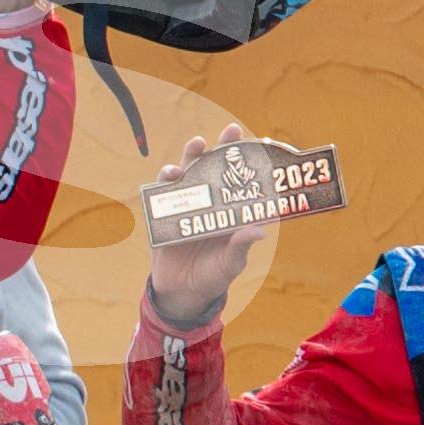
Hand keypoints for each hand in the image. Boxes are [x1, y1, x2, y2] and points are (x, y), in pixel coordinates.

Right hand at [140, 129, 256, 331]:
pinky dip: (166, 181)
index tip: (257, 142)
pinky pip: (163, 193)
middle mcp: (208, 204)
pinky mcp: (164, 215)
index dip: (246, 162)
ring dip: (191, 157)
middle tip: (231, 130)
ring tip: (197, 144)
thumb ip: (241, 245)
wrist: (182, 294)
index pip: (238, 181)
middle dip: (221, 148)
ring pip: (188, 174)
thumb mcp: (230, 263)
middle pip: (213, 169)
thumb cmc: (213, 277)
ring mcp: (185, 207)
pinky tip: (171, 174)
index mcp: (228, 213)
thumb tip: (260, 229)